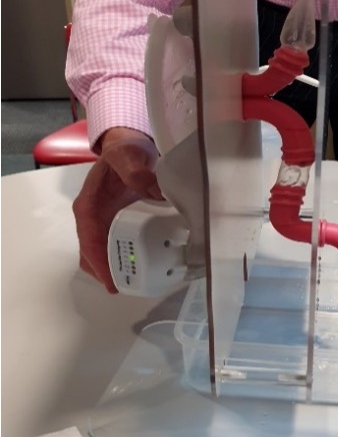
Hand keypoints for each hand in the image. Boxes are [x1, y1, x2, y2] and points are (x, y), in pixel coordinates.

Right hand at [72, 128, 162, 292]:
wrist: (127, 147)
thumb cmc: (124, 152)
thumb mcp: (127, 156)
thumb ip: (136, 171)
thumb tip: (150, 189)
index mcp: (88, 205)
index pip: (89, 239)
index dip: (98, 261)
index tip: (110, 281)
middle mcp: (91, 217)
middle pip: (90, 253)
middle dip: (103, 273)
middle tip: (123, 288)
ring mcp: (101, 222)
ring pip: (99, 253)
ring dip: (110, 270)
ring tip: (130, 283)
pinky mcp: (113, 224)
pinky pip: (112, 246)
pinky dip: (119, 259)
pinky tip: (136, 266)